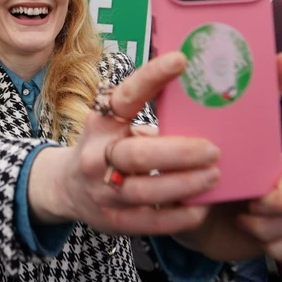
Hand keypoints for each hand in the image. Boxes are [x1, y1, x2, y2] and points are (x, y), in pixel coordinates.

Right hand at [29, 50, 281, 264]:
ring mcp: (103, 191)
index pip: (125, 96)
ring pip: (145, 191)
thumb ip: (147, 111)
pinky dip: (179, 215)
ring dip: (185, 184)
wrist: (67, 188)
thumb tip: (203, 92)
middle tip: (214, 149)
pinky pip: (150, 221)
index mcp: (101, 122)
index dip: (151, 77)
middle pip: (137, 155)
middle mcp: (96, 156)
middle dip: (179, 152)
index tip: (181, 60)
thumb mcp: (115, 122)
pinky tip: (201, 207)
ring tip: (214, 175)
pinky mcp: (113, 221)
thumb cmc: (106, 147)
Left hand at [176, 152, 281, 262]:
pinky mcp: (281, 235)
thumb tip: (195, 161)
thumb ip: (191, 163)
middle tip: (250, 209)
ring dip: (267, 228)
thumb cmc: (191, 187)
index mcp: (262, 158)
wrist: (191, 222)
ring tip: (240, 222)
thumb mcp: (185, 173)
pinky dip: (277, 247)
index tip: (250, 195)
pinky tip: (252, 239)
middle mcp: (279, 180)